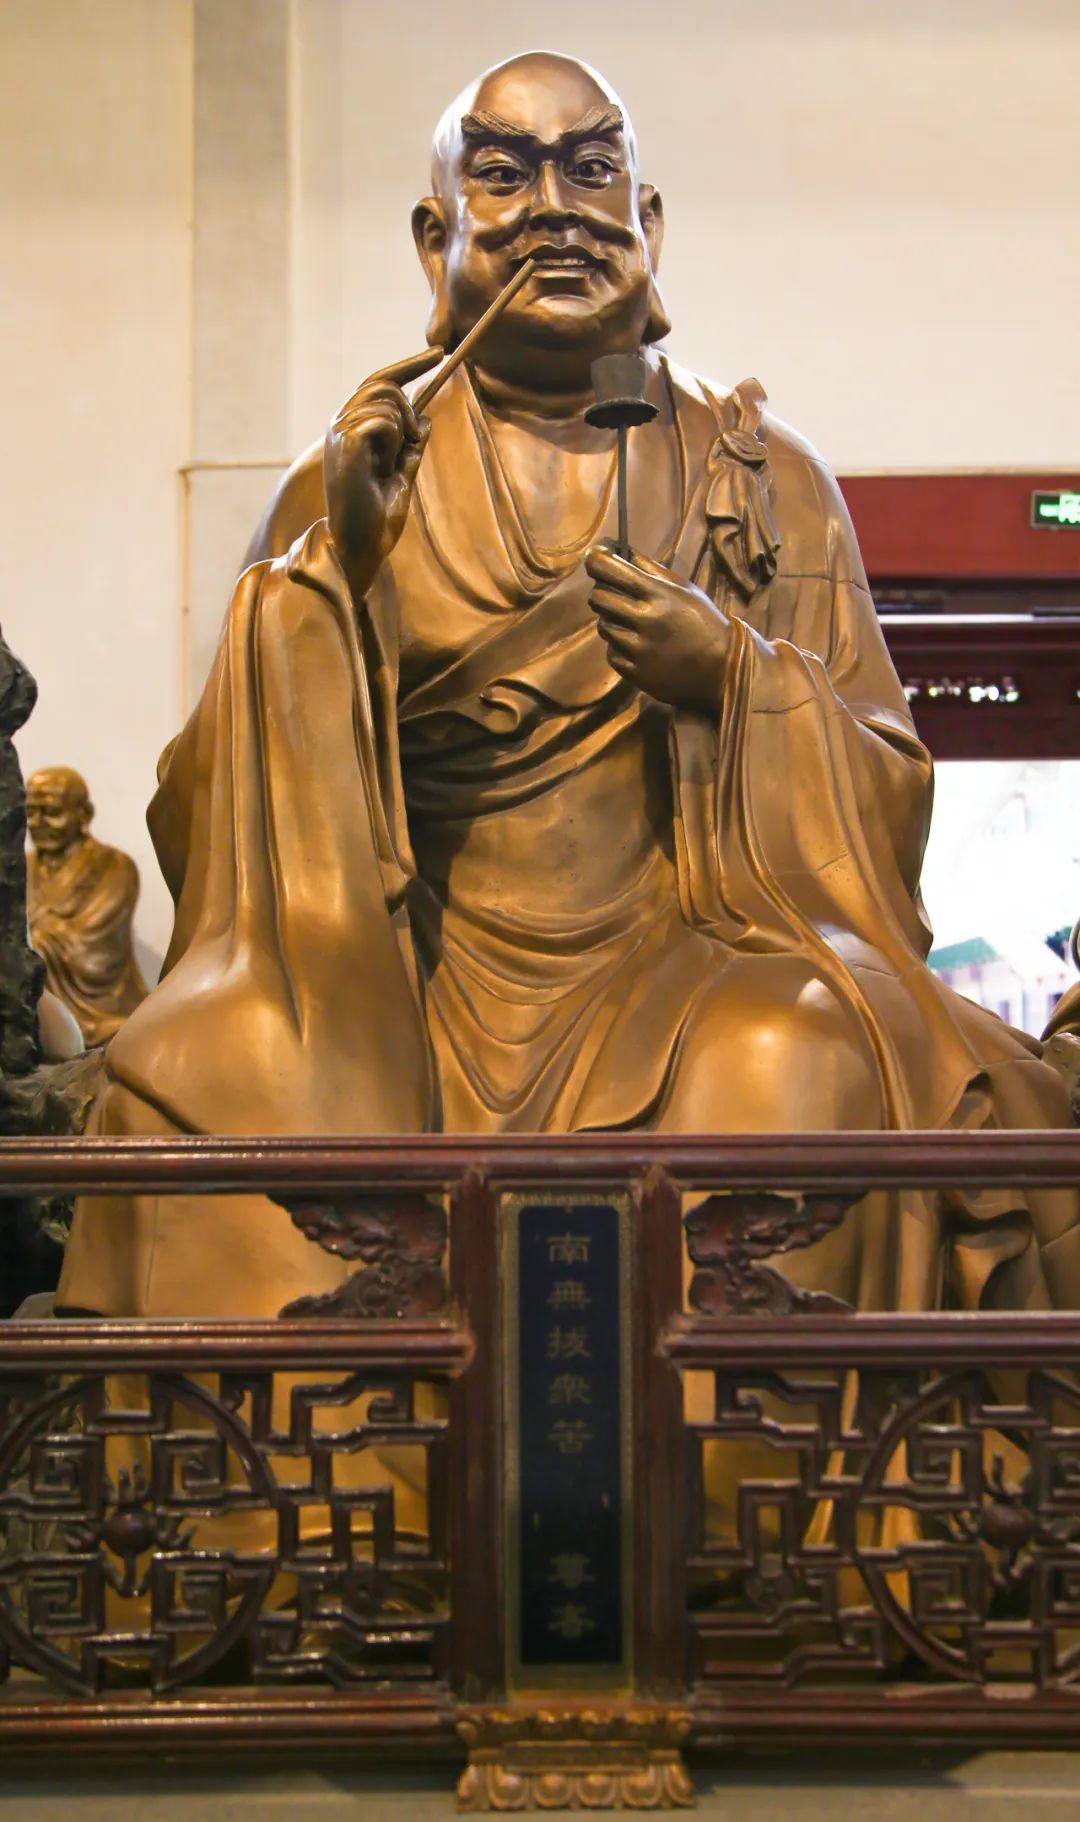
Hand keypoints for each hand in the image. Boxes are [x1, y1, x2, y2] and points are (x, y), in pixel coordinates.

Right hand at [323, 347, 441, 599]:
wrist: (359, 543)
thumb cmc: (376, 514)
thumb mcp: (402, 473)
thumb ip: (412, 446)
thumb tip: (426, 417)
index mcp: (351, 426)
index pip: (380, 381)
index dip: (410, 365)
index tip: (439, 352)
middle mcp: (341, 422)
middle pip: (384, 384)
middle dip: (408, 409)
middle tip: (411, 443)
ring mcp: (340, 430)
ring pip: (387, 401)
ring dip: (401, 432)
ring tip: (387, 464)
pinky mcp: (345, 441)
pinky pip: (384, 420)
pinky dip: (393, 442)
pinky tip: (380, 467)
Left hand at [584, 545, 730, 708]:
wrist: (723, 669)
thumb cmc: (705, 623)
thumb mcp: (686, 590)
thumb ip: (654, 570)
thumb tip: (623, 551)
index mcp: (659, 595)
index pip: (612, 571)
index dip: (596, 561)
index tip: (593, 558)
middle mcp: (646, 620)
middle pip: (599, 598)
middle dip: (601, 593)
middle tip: (611, 594)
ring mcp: (639, 649)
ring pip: (604, 627)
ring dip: (611, 621)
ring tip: (631, 623)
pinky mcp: (636, 673)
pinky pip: (612, 654)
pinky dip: (619, 647)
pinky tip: (637, 646)